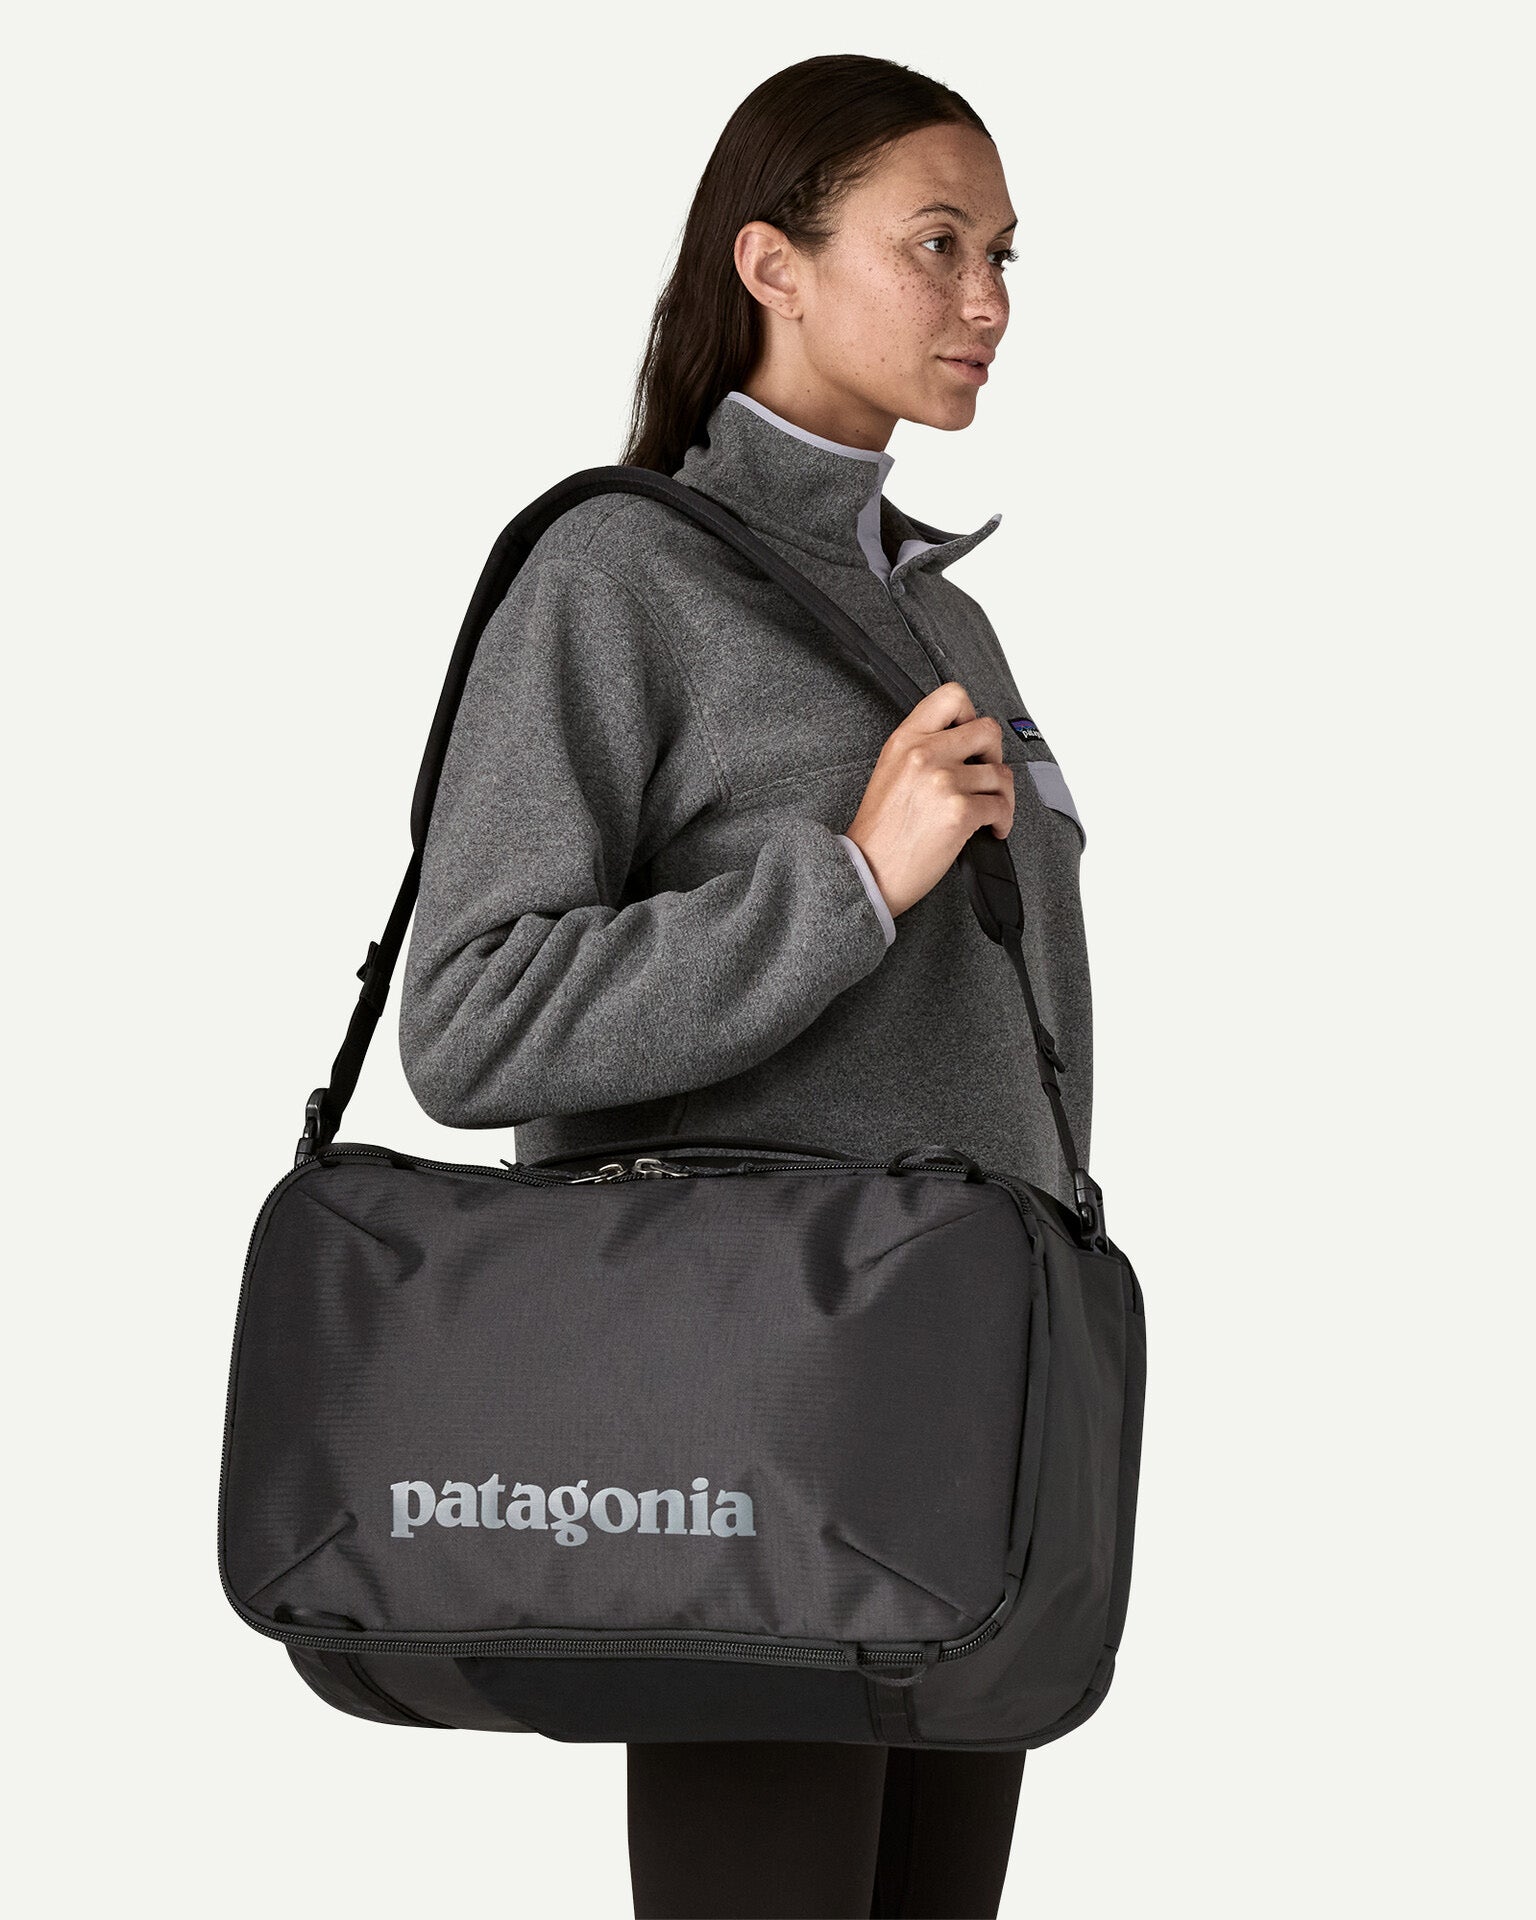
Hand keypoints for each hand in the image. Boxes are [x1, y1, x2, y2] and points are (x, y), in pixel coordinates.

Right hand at [843, 681, 1013, 918]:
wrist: (868, 871)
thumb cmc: (880, 830)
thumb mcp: (891, 770)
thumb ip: (922, 747)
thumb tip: (964, 742)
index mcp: (905, 739)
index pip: (952, 696)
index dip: (971, 715)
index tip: (969, 741)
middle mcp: (924, 753)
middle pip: (988, 730)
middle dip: (994, 756)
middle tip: (984, 777)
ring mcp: (942, 781)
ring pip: (1000, 773)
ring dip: (1001, 795)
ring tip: (988, 811)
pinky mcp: (959, 811)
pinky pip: (1001, 806)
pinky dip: (1002, 820)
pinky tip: (991, 829)